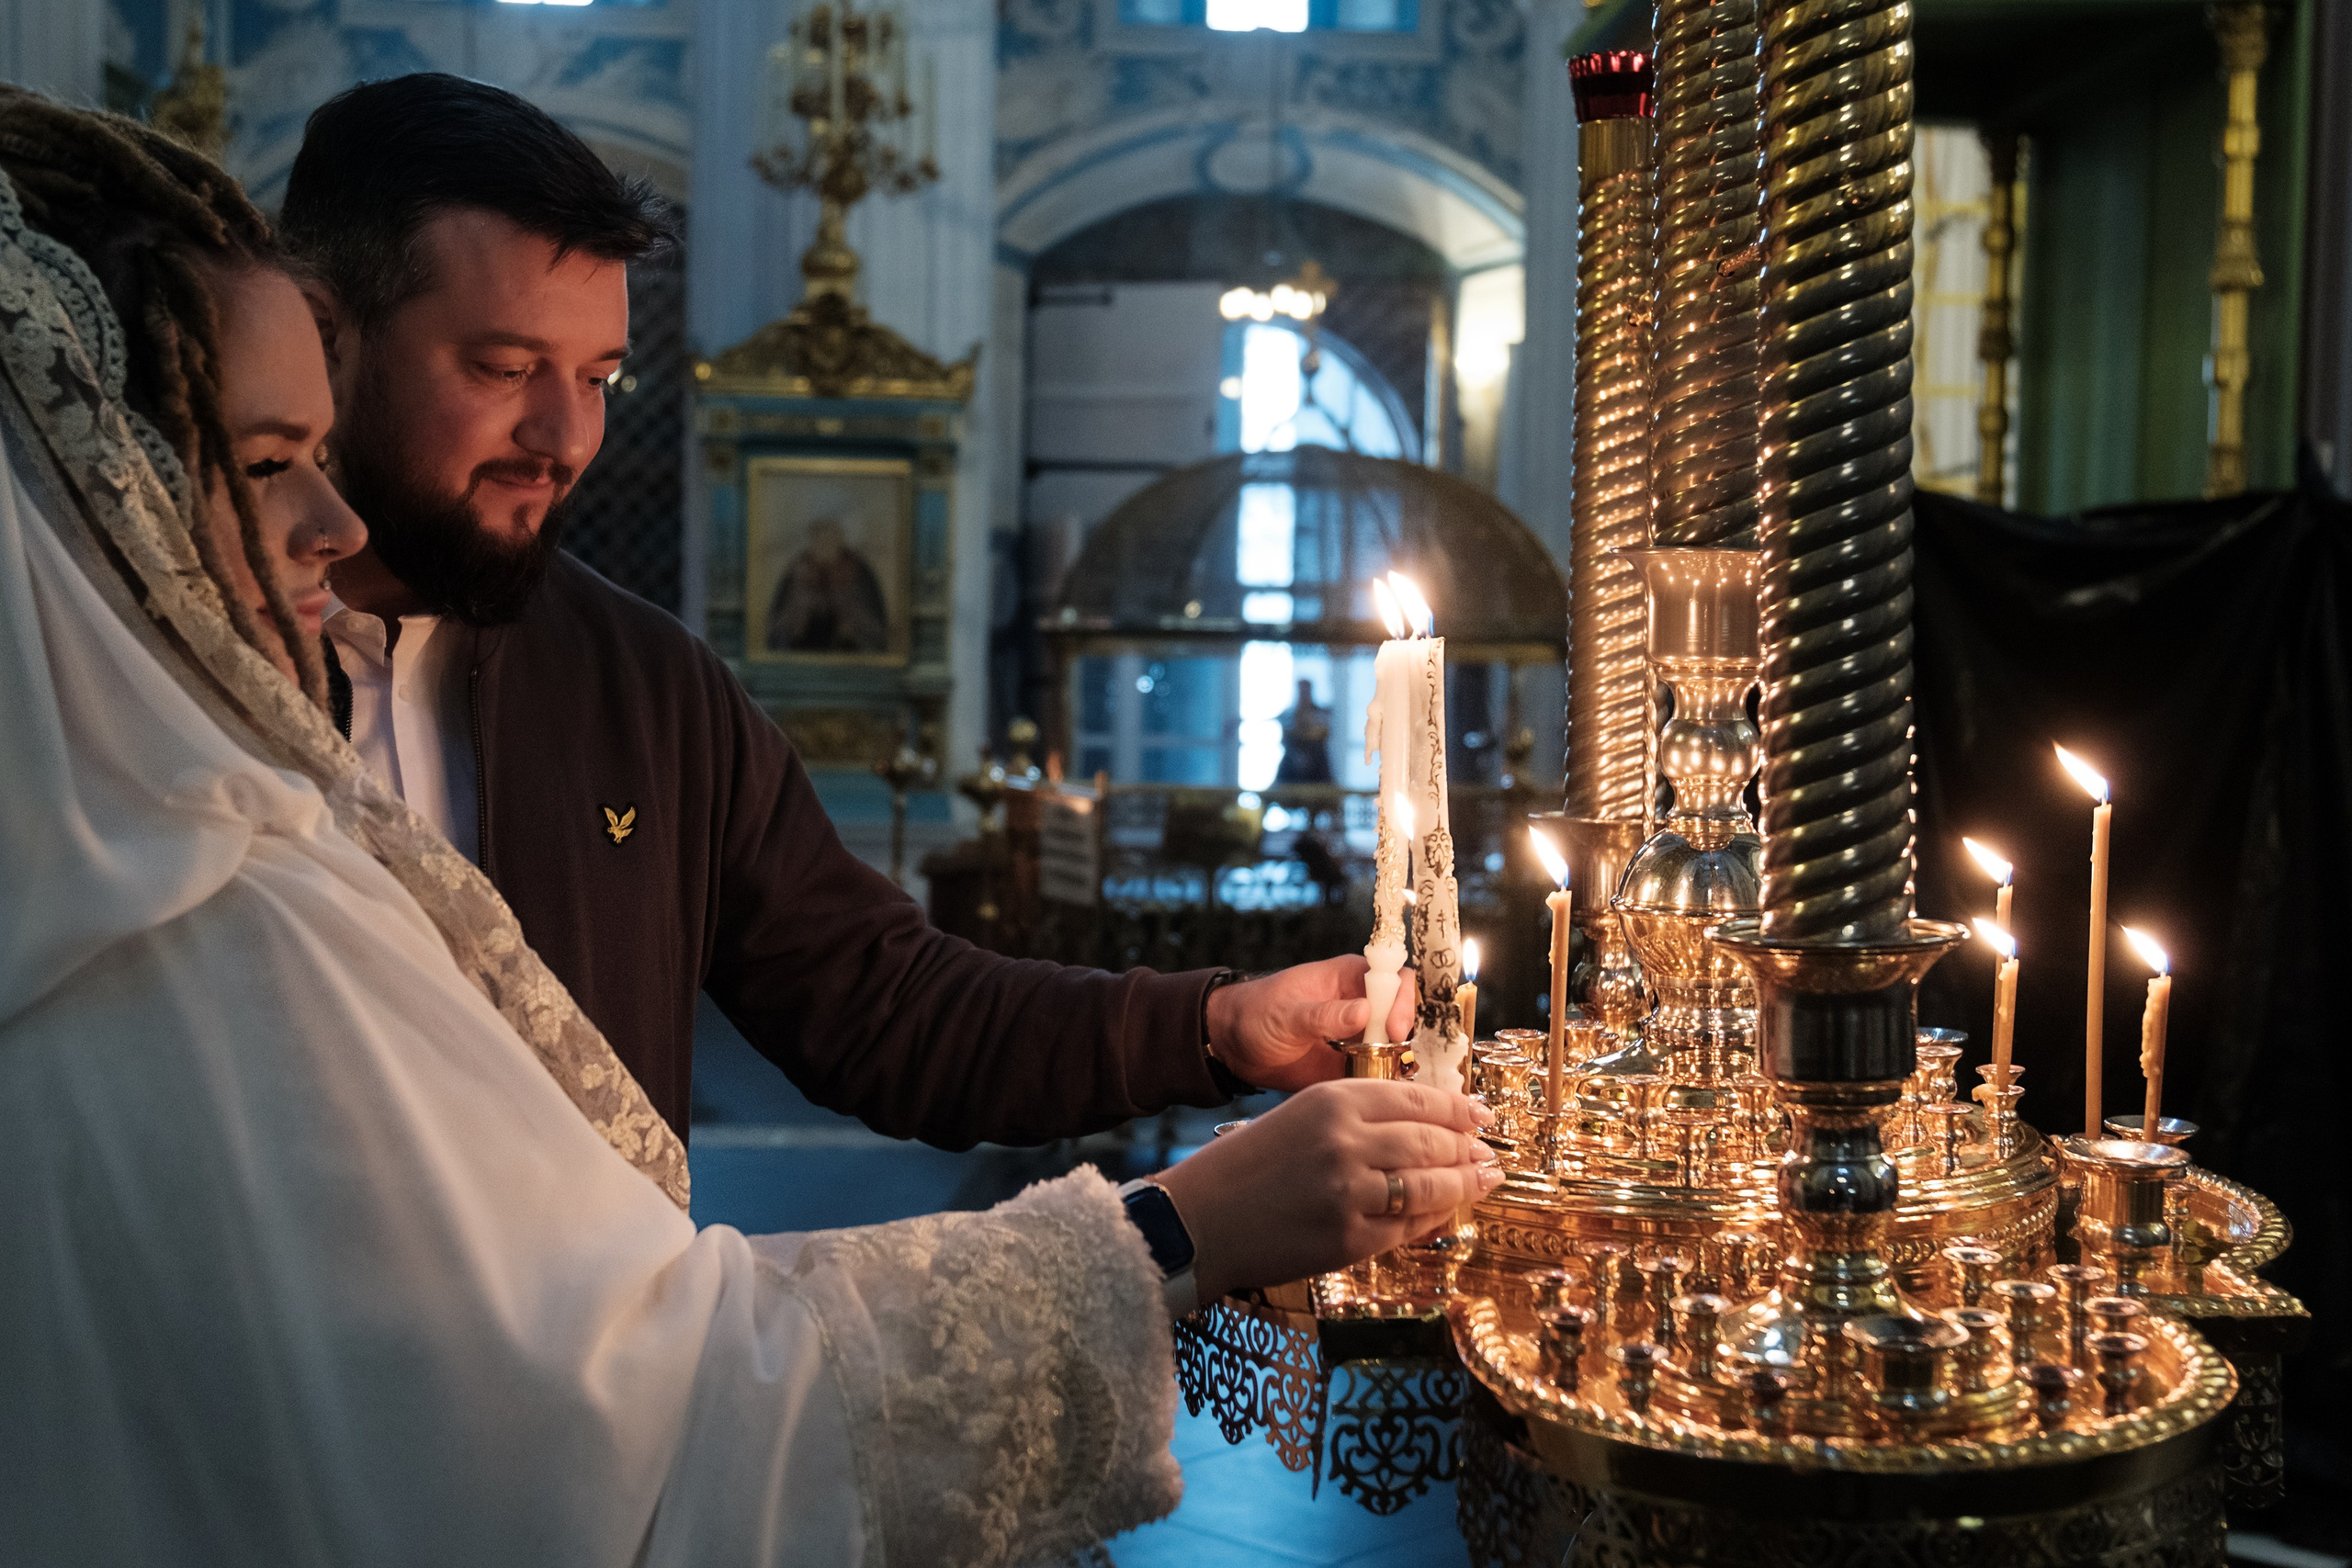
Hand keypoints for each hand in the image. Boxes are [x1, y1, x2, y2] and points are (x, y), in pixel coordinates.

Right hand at [1152, 1079, 1498, 1301]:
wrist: (1199, 1221)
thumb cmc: (1245, 1167)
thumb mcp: (1297, 1118)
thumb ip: (1356, 1118)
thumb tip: (1426, 1127)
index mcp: (1331, 1101)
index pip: (1416, 1099)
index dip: (1458, 1108)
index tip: (1482, 1115)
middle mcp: (1345, 1142)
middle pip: (1431, 1142)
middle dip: (1468, 1149)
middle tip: (1489, 1153)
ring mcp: (1350, 1193)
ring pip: (1429, 1186)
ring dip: (1465, 1184)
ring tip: (1484, 1180)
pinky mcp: (1348, 1240)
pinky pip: (1408, 1228)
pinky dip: (1433, 1220)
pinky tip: (1446, 1213)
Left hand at [1203, 955, 1418, 1091]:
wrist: (1232, 1046)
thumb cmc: (1255, 1014)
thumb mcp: (1286, 1013)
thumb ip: (1324, 1014)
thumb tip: (1365, 1011)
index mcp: (1349, 978)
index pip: (1396, 979)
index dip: (1403, 1001)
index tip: (1394, 1029)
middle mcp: (1361, 1005)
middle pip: (1403, 1016)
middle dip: (1405, 1039)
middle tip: (1392, 1060)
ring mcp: (1358, 1037)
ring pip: (1396, 1047)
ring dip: (1397, 1063)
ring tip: (1387, 1080)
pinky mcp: (1351, 1066)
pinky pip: (1378, 1073)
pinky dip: (1383, 1083)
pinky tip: (1376, 1093)